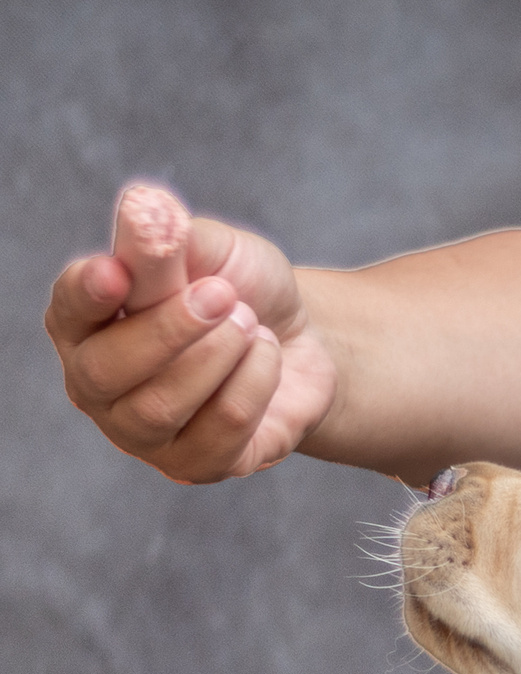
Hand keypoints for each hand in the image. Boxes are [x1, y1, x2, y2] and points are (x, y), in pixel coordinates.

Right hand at [47, 183, 337, 483]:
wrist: (299, 342)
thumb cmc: (236, 290)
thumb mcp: (209, 250)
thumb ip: (169, 238)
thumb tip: (146, 208)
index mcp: (82, 321)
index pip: (69, 309)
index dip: (89, 293)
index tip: (118, 272)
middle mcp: (96, 383)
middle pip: (109, 369)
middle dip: (172, 328)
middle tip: (223, 295)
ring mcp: (140, 433)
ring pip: (162, 406)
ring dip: (218, 356)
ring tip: (248, 324)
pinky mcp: (195, 465)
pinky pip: (222, 430)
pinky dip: (254, 383)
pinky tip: (265, 356)